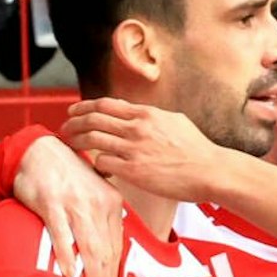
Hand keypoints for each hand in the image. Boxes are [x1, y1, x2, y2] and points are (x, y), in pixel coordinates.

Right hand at [13, 134, 125, 276]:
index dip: (113, 276)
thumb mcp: (94, 194)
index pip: (116, 248)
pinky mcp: (52, 204)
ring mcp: (75, 205)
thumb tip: (107, 252)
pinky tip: (69, 274)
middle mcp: (98, 205)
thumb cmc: (66, 177)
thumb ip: (102, 220)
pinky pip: (62, 235)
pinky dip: (67, 256)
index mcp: (112, 204)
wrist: (39, 150)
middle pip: (106, 254)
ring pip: (90, 249)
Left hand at [62, 98, 226, 203]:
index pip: (106, 104)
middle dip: (73, 122)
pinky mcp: (133, 170)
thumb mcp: (176, 122)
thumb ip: (153, 117)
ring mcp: (134, 149)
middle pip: (93, 119)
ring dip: (77, 141)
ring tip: (70, 145)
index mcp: (146, 114)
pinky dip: (94, 164)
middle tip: (64, 128)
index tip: (73, 111)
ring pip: (92, 139)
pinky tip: (93, 167)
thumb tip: (141, 115)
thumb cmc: (199, 150)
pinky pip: (102, 163)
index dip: (84, 106)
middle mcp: (137, 128)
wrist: (211, 171)